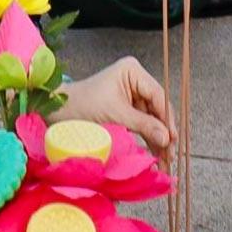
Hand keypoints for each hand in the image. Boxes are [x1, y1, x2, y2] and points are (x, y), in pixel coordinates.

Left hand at [58, 58, 173, 162]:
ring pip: (152, 118)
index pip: (158, 95)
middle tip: (171, 153)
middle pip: (157, 108)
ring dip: (157, 138)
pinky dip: (147, 138)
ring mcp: (132, 94)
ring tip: (164, 159)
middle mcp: (135, 80)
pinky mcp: (127, 108)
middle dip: (163, 131)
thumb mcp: (116, 116)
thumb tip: (167, 139)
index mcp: (133, 71)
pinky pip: (142, 123)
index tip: (173, 138)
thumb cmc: (83, 107)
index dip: (167, 118)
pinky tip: (155, 153)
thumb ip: (144, 125)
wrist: (58, 113)